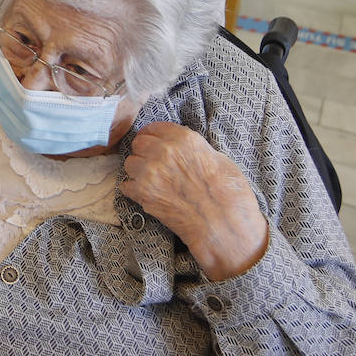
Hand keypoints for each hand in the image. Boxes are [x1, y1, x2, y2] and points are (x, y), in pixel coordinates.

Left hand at [120, 122, 268, 280]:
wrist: (224, 227)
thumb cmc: (229, 194)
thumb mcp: (217, 158)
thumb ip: (192, 148)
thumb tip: (178, 146)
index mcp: (183, 138)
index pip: (153, 128)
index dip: (153, 137)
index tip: (154, 144)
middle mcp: (163, 151)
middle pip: (138, 144)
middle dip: (144, 153)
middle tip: (154, 164)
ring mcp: (150, 172)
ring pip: (129, 164)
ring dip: (138, 171)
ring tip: (153, 181)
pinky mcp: (143, 194)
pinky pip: (126, 186)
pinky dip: (134, 190)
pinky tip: (148, 195)